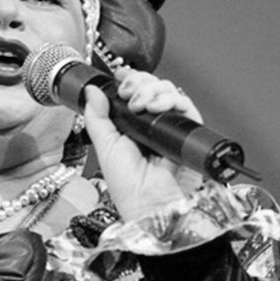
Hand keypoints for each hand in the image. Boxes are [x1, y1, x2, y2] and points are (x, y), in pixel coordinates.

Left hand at [83, 68, 205, 221]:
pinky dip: (172, 100)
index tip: (121, 77)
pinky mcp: (188, 132)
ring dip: (153, 90)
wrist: (148, 203)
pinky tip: (156, 108)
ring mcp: (170, 126)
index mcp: (131, 124)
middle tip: (129, 94)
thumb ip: (96, 116)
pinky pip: (186, 106)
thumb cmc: (127, 184)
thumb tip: (91, 91)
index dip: (130, 80)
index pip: (135, 91)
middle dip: (140, 82)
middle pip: (153, 86)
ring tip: (140, 105)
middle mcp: (152, 123)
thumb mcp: (104, 145)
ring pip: (169, 92)